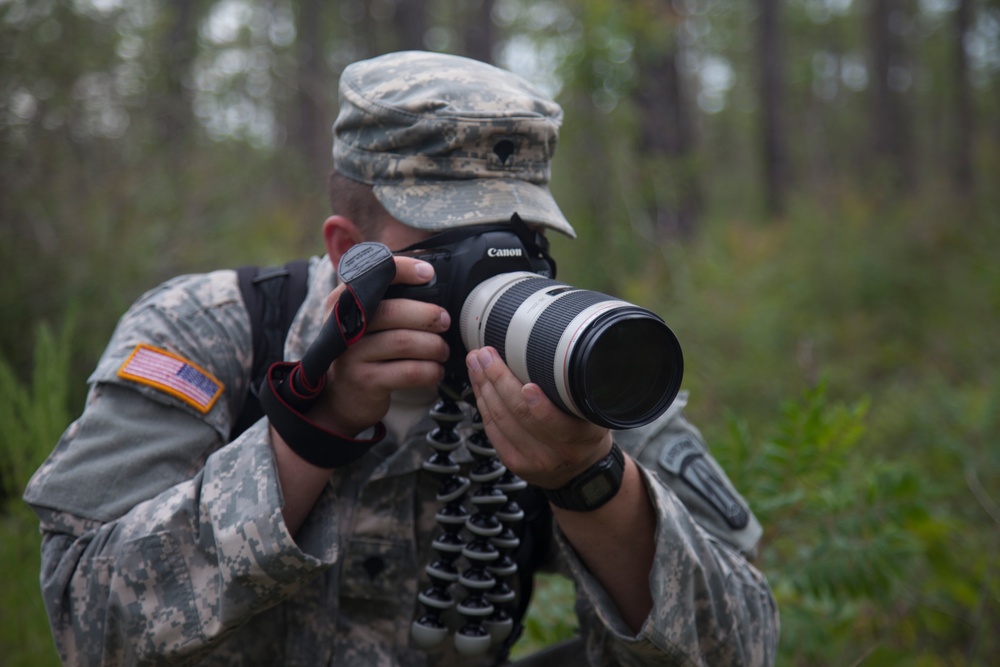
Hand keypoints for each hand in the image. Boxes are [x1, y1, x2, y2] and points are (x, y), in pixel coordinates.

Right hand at [309, 256, 449, 435]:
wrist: (343, 396)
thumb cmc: (365, 350)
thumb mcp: (367, 321)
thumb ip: (388, 297)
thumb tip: (428, 272)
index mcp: (343, 301)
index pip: (371, 276)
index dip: (402, 270)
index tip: (428, 273)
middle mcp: (342, 326)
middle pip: (391, 311)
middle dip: (427, 315)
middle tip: (445, 321)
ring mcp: (351, 355)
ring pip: (403, 342)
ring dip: (433, 345)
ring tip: (442, 350)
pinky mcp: (365, 381)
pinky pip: (408, 371)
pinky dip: (430, 370)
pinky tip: (436, 370)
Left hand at [465, 346, 612, 488]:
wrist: (581, 470)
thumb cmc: (587, 432)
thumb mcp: (595, 411)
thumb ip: (579, 391)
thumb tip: (556, 352)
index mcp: (583, 438)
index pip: (558, 424)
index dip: (540, 406)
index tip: (527, 384)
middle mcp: (557, 453)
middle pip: (520, 415)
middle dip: (498, 380)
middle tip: (485, 354)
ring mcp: (532, 461)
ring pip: (500, 419)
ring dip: (484, 387)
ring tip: (476, 363)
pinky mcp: (513, 463)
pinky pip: (492, 429)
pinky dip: (483, 403)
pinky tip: (479, 385)